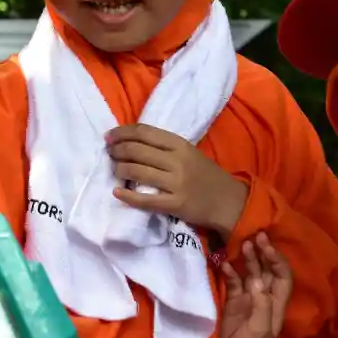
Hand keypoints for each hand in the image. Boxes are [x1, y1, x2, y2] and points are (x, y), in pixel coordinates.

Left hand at [106, 123, 248, 231]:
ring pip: (137, 172)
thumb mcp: (189, 152)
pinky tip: (117, 193)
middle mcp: (177, 161)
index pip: (144, 132)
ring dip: (120, 170)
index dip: (122, 133)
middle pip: (137, 150)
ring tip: (115, 171)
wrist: (228, 201)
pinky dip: (127, 196)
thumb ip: (164, 147)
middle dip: (117, 151)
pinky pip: (145, 200)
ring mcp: (176, 183)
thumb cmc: (205, 174)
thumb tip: (130, 142)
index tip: (109, 136)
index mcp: (180, 144)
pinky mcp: (175, 204)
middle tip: (110, 154)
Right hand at [215, 233, 291, 337]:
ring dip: (247, 258)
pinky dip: (229, 271)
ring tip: (242, 243)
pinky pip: (232, 281)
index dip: (277, 259)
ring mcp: (248, 298)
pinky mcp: (232, 301)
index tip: (266, 246)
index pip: (282, 275)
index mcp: (276, 302)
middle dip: (263, 252)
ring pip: (250, 272)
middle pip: (267, 269)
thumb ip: (260, 304)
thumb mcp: (260, 328)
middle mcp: (264, 296)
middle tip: (255, 235)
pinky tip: (224, 263)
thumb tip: (256, 280)